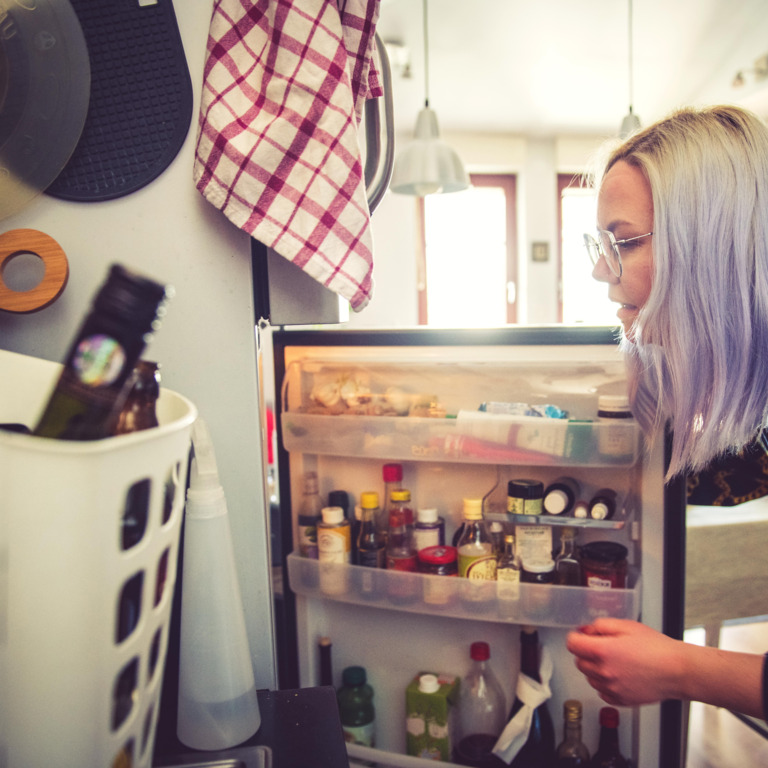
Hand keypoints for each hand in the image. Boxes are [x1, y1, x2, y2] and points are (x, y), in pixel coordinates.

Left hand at [566, 618, 683, 706]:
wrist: (678, 670)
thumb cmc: (657, 648)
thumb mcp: (626, 625)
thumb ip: (601, 626)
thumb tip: (587, 631)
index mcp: (602, 651)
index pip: (572, 644)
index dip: (577, 637)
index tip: (582, 636)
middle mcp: (604, 672)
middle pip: (579, 662)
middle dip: (586, 652)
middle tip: (602, 646)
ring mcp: (612, 689)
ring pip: (589, 678)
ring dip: (595, 668)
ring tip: (615, 661)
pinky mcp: (621, 701)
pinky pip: (602, 692)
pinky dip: (605, 684)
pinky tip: (619, 675)